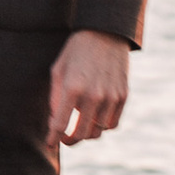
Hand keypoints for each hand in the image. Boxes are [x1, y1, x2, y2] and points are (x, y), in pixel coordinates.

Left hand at [48, 29, 130, 147]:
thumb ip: (55, 97)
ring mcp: (111, 97)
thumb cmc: (76, 51)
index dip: (53, 138)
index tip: (50, 142)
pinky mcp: (123, 96)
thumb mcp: (58, 69)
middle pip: (80, 134)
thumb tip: (55, 122)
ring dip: (87, 133)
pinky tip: (96, 118)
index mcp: (72, 87)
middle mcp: (93, 95)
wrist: (106, 32)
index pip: (60, 125)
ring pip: (97, 132)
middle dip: (70, 140)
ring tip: (80, 125)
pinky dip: (103, 126)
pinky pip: (113, 124)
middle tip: (65, 138)